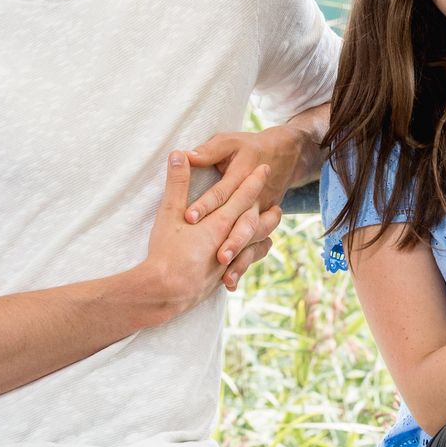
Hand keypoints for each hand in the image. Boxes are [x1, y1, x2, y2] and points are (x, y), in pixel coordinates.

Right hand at [141, 152, 269, 322]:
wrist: (165, 293)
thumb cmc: (166, 251)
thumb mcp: (168, 213)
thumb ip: (177, 183)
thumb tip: (179, 154)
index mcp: (220, 222)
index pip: (243, 196)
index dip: (255, 180)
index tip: (266, 168)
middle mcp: (230, 241)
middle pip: (259, 223)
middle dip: (270, 213)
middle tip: (280, 206)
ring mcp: (229, 262)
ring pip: (257, 246)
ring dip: (266, 235)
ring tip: (270, 231)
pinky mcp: (221, 278)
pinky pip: (246, 265)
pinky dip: (252, 258)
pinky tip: (249, 258)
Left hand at [185, 125, 306, 266]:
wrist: (289, 152)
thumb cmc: (250, 147)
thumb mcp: (227, 144)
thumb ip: (207, 152)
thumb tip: (181, 152)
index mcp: (239, 180)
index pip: (221, 193)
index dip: (205, 205)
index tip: (190, 217)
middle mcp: (249, 202)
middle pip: (244, 225)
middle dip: (232, 242)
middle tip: (219, 257)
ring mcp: (255, 219)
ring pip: (253, 243)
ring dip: (241, 260)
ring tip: (226, 277)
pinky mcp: (256, 231)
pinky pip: (255, 251)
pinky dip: (243, 267)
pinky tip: (229, 284)